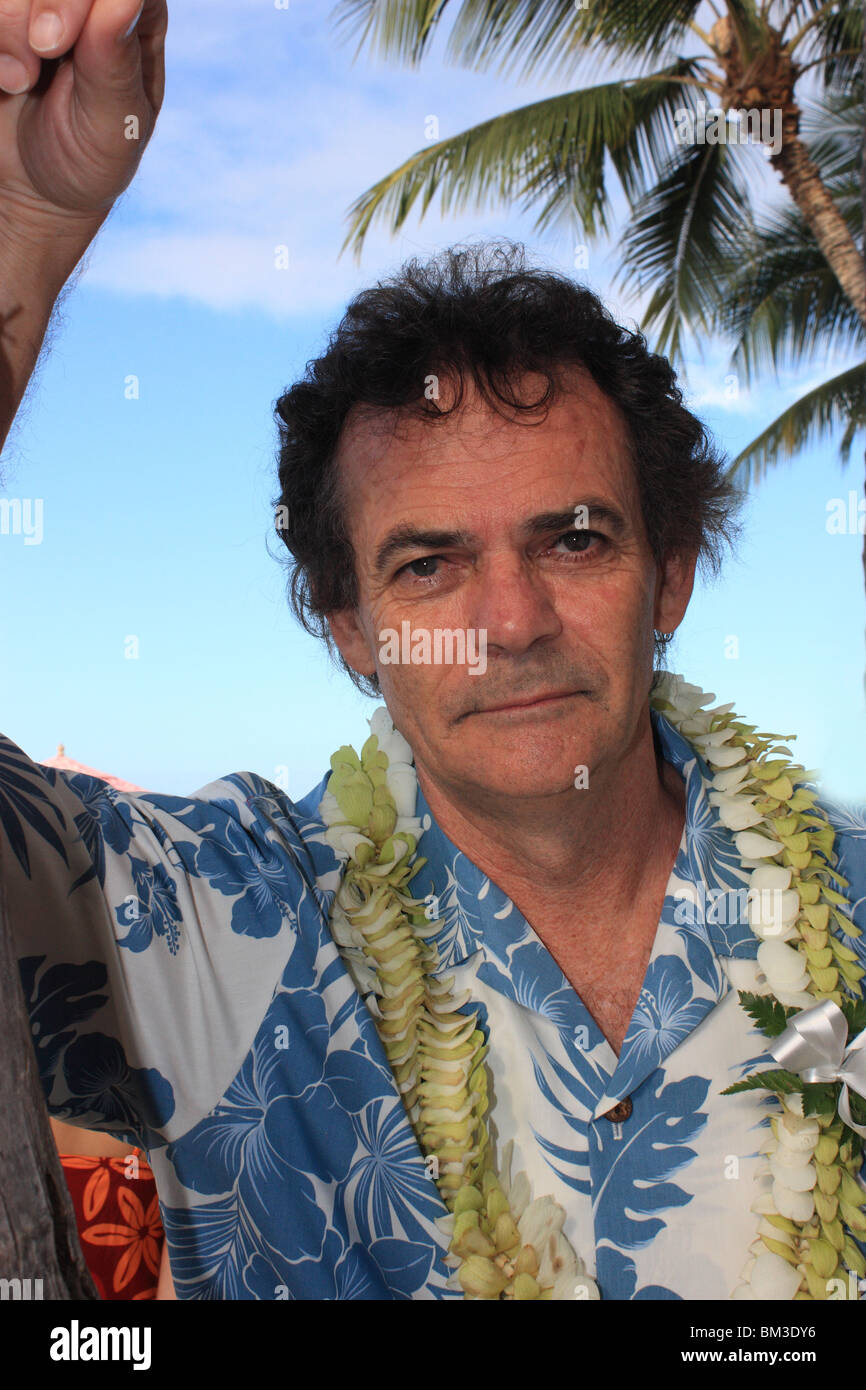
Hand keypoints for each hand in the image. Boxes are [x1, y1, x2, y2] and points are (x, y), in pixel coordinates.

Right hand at [0, 0, 166, 237]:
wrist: (30, 189)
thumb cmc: (86, 159)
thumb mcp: (113, 126)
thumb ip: (116, 64)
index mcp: (134, 13)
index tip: (58, 41)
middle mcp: (89, 0)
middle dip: (47, 0)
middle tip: (45, 48)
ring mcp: (38, 4)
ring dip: (9, 22)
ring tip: (19, 79)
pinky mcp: (4, 17)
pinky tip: (3, 74)